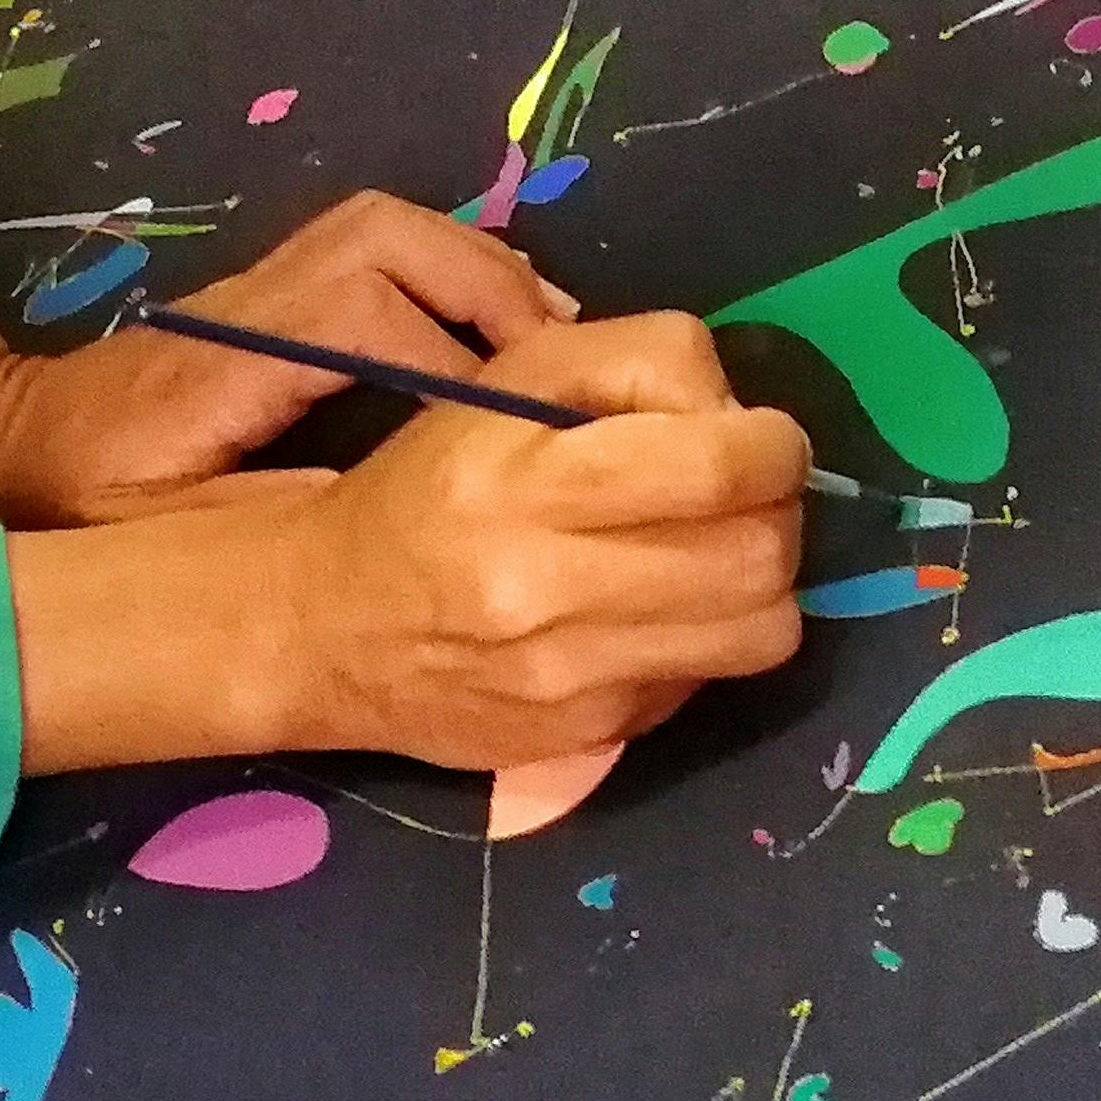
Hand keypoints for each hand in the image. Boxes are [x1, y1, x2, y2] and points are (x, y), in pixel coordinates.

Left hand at [0, 196, 578, 524]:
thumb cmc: (80, 507)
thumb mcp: (172, 540)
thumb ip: (283, 520)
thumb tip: (411, 509)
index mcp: (226, 362)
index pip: (363, 314)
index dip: (453, 356)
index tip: (517, 424)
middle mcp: (252, 304)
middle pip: (389, 239)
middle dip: (490, 290)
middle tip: (563, 368)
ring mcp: (264, 288)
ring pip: (391, 229)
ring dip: (481, 272)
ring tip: (551, 346)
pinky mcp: (277, 296)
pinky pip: (382, 252)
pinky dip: (454, 275)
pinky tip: (500, 334)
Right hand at [9, 316, 809, 776]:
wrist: (324, 625)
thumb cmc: (426, 486)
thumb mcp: (507, 382)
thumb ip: (630, 363)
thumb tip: (733, 410)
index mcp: (528, 481)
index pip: (719, 468)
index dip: (772, 444)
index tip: (761, 435)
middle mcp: (553, 590)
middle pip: (760, 554)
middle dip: (776, 511)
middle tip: (743, 494)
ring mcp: (577, 679)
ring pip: (762, 631)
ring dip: (761, 583)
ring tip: (714, 554)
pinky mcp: (590, 737)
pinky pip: (706, 681)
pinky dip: (704, 640)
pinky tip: (652, 613)